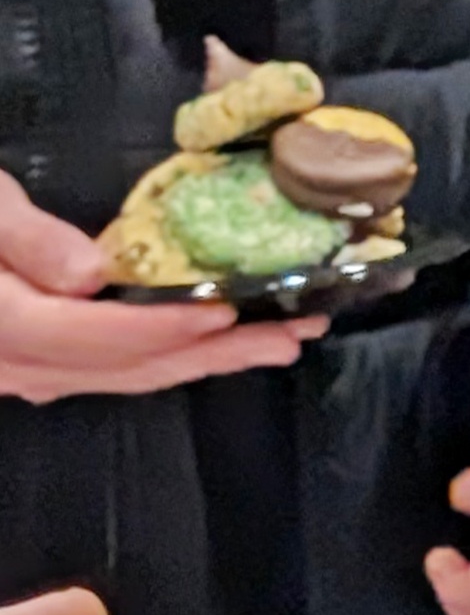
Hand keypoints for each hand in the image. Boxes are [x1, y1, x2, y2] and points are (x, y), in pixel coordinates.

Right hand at [0, 159, 315, 400]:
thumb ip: (22, 237)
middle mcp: (5, 362)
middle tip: (296, 331)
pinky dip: (154, 363)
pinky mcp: (12, 365)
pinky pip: (93, 375)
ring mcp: (7, 373)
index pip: (96, 336)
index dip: (168, 327)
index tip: (232, 309)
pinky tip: (198, 354)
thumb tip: (92, 275)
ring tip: (274, 343)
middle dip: (216, 352)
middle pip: (124, 366)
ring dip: (199, 362)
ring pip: (116, 377)